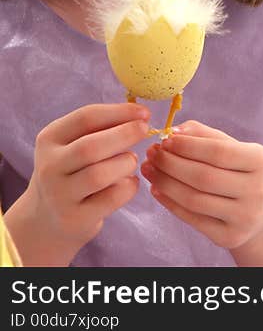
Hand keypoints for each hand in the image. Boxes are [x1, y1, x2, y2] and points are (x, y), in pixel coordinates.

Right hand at [7, 103, 149, 264]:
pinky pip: (112, 197)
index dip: (119, 112)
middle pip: (90, 147)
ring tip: (131, 161)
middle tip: (145, 130)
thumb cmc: (74, 170)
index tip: (145, 112)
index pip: (85, 118)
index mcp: (49, 139)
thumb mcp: (75, 144)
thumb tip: (140, 114)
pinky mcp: (74, 218)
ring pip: (100, 174)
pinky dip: (129, 186)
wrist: (48, 217)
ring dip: (126, 163)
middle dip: (125, 135)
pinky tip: (129, 182)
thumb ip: (102, 128)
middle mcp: (49, 167)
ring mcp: (59, 195)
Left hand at [141, 120, 262, 249]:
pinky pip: (192, 218)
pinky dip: (170, 203)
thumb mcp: (234, 149)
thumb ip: (205, 136)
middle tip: (152, 154)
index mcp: (261, 162)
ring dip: (165, 183)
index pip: (219, 151)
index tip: (165, 140)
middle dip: (171, 164)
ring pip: (194, 199)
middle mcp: (258, 190)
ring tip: (150, 169)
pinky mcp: (231, 237)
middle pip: (204, 176)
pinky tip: (157, 189)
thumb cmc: (242, 172)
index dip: (188, 146)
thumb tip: (174, 130)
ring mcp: (245, 216)